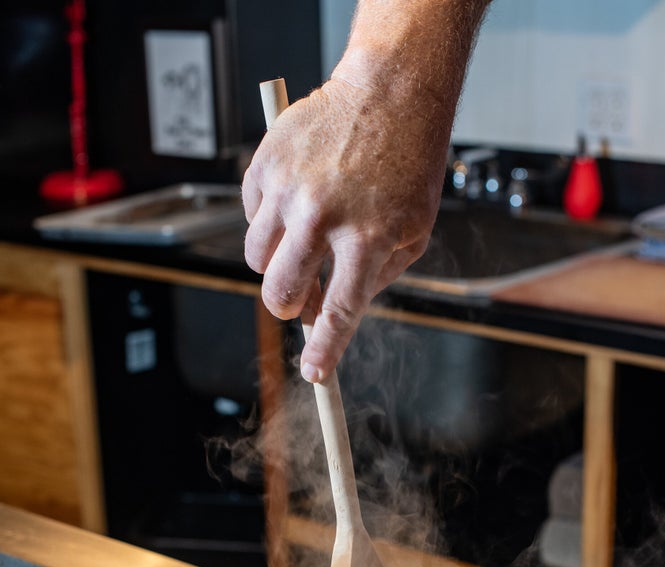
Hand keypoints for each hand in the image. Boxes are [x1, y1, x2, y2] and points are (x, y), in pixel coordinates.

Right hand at [242, 75, 445, 382]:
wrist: (389, 94)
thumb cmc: (407, 165)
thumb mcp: (413, 231)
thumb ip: (374, 277)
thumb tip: (332, 314)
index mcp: (367, 238)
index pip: (338, 312)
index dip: (324, 350)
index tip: (313, 374)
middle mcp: (322, 216)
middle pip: (281, 291)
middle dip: (288, 306)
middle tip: (302, 299)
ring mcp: (289, 189)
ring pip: (256, 257)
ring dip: (274, 263)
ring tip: (301, 241)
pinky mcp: (266, 165)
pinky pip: (251, 215)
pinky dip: (268, 219)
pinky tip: (297, 199)